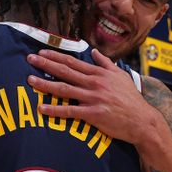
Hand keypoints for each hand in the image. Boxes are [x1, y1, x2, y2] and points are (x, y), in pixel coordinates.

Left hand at [27, 48, 151, 144]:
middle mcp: (94, 83)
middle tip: (30, 59)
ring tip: (30, 80)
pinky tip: (41, 108)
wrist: (142, 120)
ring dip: (45, 84)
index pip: (73, 62)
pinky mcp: (93, 114)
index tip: (42, 52)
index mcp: (99, 73)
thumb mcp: (121, 76)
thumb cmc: (131, 99)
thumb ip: (105, 63)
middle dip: (46, 64)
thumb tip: (94, 52)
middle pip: (65, 71)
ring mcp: (93, 98)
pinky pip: (70, 111)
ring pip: (65, 89)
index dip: (56, 56)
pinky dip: (55, 110)